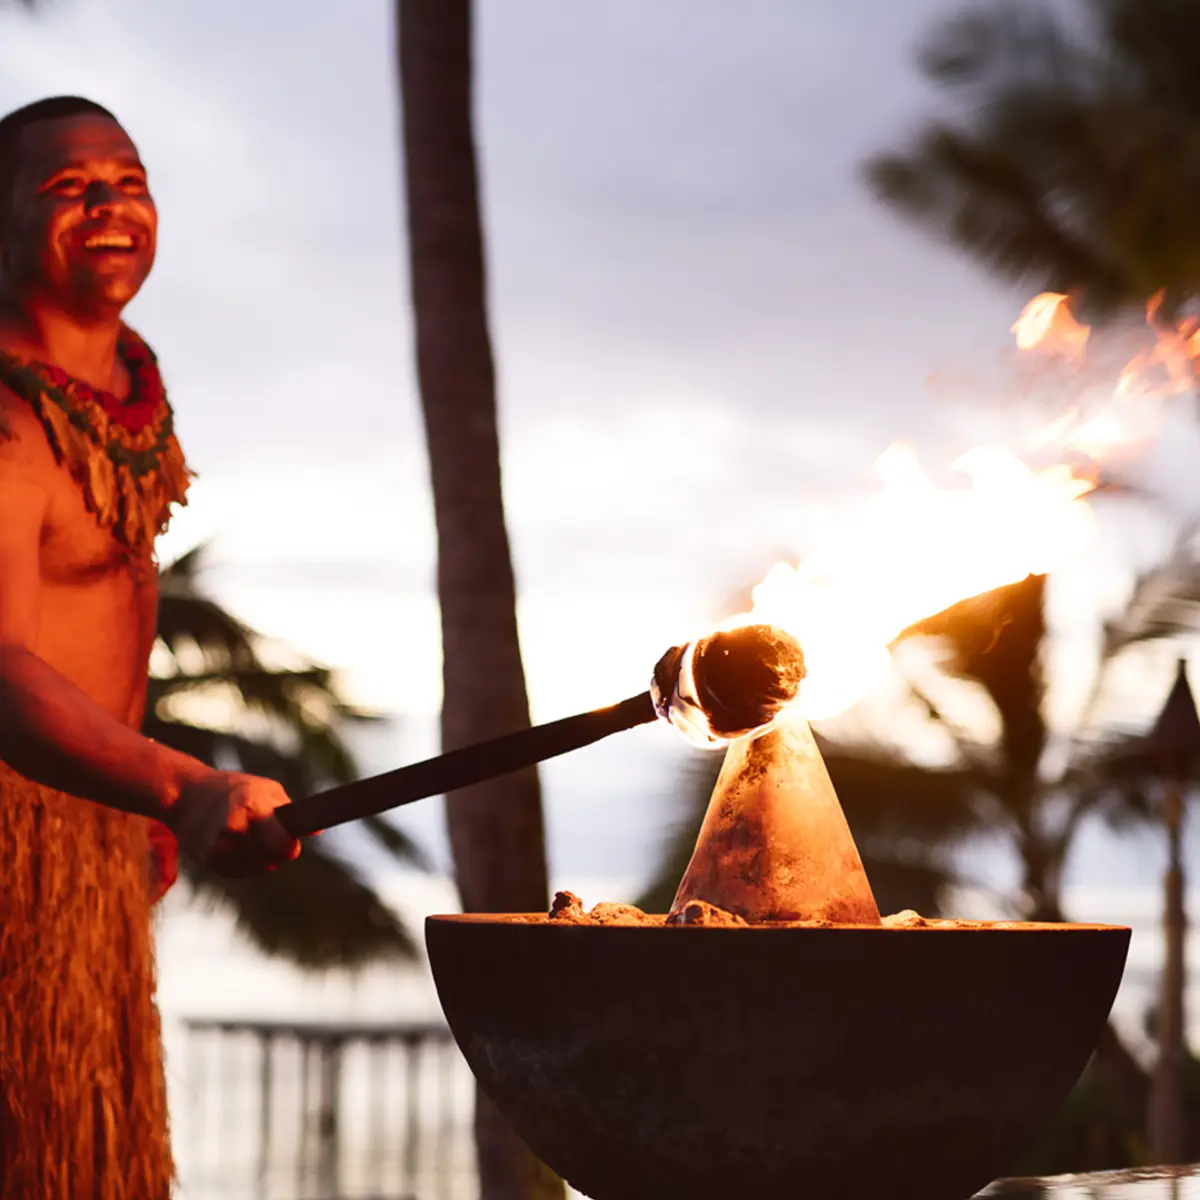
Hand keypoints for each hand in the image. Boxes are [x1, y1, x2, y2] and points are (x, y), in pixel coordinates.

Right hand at [166, 770, 300, 876]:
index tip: (290, 842)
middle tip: (270, 837)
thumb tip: (318, 830)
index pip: (280, 843)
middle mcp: (232, 828)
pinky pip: (238, 872)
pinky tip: (238, 847)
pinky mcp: (207, 860)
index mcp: (251, 806)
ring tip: (252, 839)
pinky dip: (243, 864)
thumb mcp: (266, 789)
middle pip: (270, 860)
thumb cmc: (235, 789)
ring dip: (260, 860)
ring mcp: (218, 846)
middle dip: (276, 853)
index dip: (289, 846)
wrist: (187, 795)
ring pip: (256, 869)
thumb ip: (290, 811)